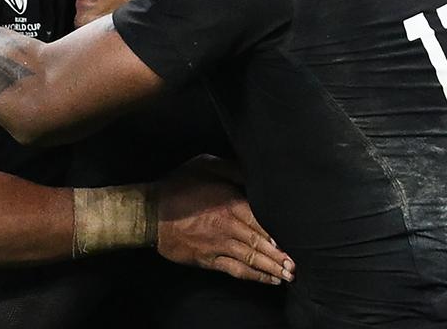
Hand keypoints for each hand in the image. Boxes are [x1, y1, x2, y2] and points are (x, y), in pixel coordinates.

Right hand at [155, 156, 294, 285]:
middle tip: (297, 264)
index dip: (281, 233)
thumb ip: (233, 169)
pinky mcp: (208, 259)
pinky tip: (268, 280)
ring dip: (272, 268)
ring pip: (252, 259)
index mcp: (231, 203)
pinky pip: (236, 270)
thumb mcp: (205, 165)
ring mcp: (219, 246)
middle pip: (262, 243)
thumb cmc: (178, 186)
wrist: (149, 213)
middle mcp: (228, 227)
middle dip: (282, 255)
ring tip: (289, 275)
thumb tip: (256, 173)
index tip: (297, 238)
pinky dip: (254, 276)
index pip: (263, 221)